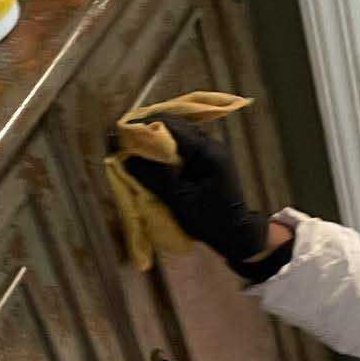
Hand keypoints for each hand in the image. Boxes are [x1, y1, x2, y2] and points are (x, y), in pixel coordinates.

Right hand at [121, 116, 269, 272]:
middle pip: (175, 125)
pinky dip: (166, 147)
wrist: (238, 234)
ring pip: (178, 134)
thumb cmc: (211, 221)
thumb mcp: (179, 201)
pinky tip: (151, 156)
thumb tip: (126, 158)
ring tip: (134, 145)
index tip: (121, 133)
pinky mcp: (208, 159)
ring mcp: (211, 150)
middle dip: (148, 129)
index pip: (171, 126)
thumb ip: (154, 177)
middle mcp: (211, 144)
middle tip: (124, 139)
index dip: (144, 126)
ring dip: (156, 138)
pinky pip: (184, 145)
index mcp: (207, 151)